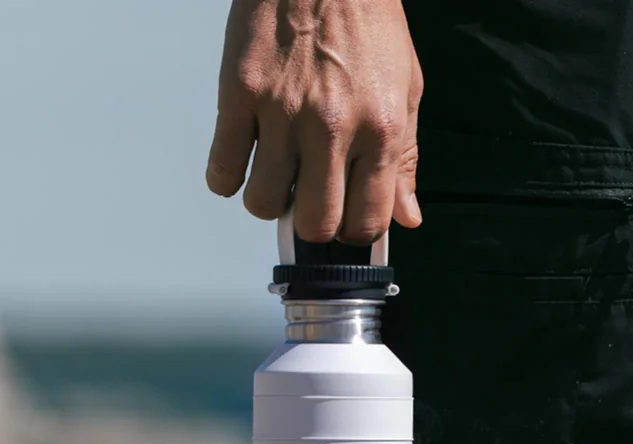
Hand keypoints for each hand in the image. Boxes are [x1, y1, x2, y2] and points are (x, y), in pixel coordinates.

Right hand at [206, 0, 422, 243]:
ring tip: (275, 175)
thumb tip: (408, 216)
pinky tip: (242, 160)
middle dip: (312, 224)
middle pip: (315, 223)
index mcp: (381, 130)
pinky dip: (227, 178)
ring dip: (268, 201)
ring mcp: (282, 112)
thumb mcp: (406, 90)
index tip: (345, 220)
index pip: (366, 222)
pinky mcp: (239, 93)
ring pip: (264, 203)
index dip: (355, 232)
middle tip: (308, 201)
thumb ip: (406, 160)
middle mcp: (333, 126)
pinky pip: (223, 170)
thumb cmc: (367, 23)